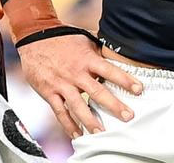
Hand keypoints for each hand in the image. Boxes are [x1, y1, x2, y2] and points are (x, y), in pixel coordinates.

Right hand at [17, 34, 142, 137]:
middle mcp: (76, 73)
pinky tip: (77, 135)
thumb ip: (100, 49)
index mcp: (87, 59)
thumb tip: (120, 51)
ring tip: (102, 133)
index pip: (109, 70)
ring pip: (78, 106)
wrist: (34, 37)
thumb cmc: (62, 38)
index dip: (124, 80)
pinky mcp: (49, 92)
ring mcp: (62, 84)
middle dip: (114, 105)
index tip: (138, 89)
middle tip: (128, 116)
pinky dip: (68, 125)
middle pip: (97, 91)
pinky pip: (60, 112)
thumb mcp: (84, 39)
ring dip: (90, 121)